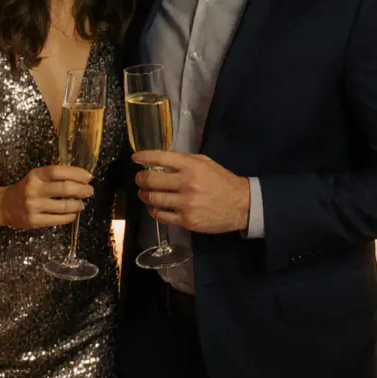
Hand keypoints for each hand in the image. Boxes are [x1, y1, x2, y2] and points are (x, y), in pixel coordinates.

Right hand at [0, 165, 93, 229]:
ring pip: (63, 206)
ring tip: (81, 203)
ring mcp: (33, 206)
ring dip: (78, 205)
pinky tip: (73, 214)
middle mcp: (33, 190)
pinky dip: (70, 217)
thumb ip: (54, 176)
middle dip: (82, 190)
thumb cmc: (26, 189)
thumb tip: (81, 178)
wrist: (5, 206)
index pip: (58, 171)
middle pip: (64, 188)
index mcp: (35, 175)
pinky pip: (58, 220)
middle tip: (89, 191)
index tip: (88, 177)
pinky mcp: (34, 221)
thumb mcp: (36, 177)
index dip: (76, 173)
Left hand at [132, 150, 249, 233]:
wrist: (241, 205)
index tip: (135, 158)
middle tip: (139, 179)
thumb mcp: (205, 162)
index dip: (143, 157)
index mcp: (191, 166)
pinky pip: (161, 216)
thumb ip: (183, 160)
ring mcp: (186, 204)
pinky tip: (154, 207)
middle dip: (140, 179)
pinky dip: (153, 210)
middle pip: (151, 180)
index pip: (160, 158)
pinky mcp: (187, 221)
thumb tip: (159, 161)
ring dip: (144, 195)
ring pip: (153, 199)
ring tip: (145, 193)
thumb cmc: (221, 181)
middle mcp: (187, 183)